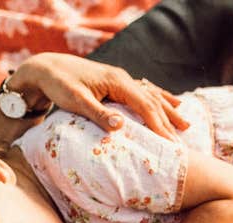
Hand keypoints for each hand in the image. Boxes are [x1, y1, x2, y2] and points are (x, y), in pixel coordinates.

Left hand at [7, 53, 188, 138]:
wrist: (46, 68)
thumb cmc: (59, 85)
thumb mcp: (76, 101)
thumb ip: (98, 114)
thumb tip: (120, 127)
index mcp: (116, 82)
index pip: (144, 105)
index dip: (159, 125)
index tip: (170, 143)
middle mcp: (123, 79)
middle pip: (153, 102)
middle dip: (168, 123)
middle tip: (181, 144)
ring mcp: (122, 80)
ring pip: (152, 96)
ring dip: (169, 111)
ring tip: (186, 126)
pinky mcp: (118, 84)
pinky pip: (145, 92)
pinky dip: (160, 100)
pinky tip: (172, 104)